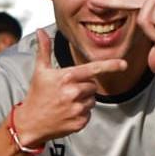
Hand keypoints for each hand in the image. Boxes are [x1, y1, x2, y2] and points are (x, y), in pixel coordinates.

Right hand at [16, 28, 126, 145]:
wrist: (30, 123)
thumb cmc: (36, 95)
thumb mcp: (40, 71)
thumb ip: (44, 50)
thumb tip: (40, 32)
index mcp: (67, 77)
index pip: (93, 69)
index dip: (110, 66)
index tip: (124, 64)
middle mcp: (73, 92)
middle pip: (93, 86)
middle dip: (84, 87)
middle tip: (67, 92)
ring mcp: (77, 109)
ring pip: (92, 101)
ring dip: (83, 101)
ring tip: (66, 103)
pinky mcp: (79, 122)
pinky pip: (89, 114)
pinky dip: (81, 114)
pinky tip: (67, 114)